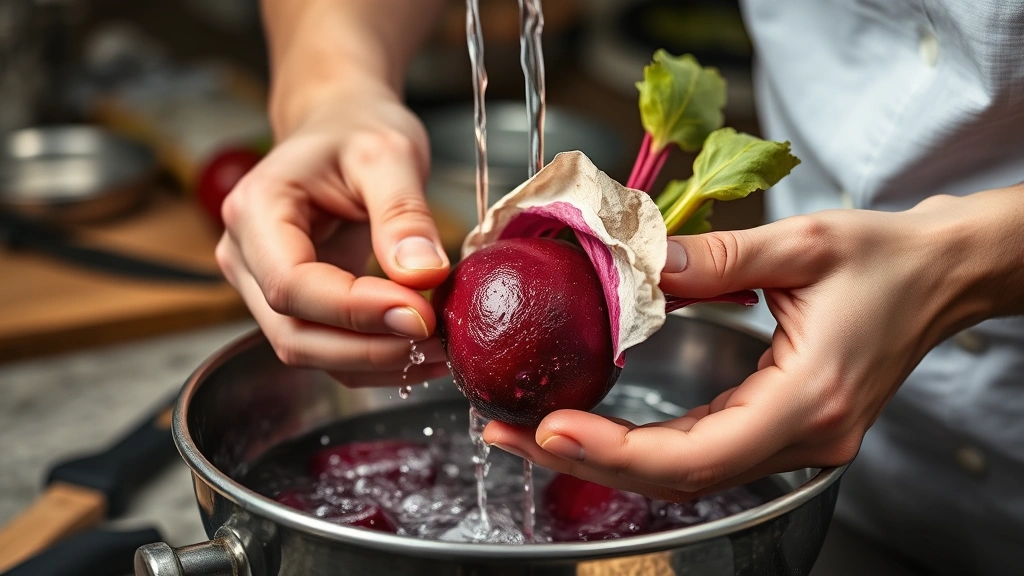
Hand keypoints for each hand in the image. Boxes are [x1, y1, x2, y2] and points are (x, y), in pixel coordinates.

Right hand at [215, 79, 449, 386]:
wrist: (341, 127)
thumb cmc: (356, 130)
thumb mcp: (389, 154)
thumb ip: (403, 214)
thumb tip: (422, 274)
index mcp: (255, 211)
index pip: (292, 285)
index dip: (356, 311)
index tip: (420, 314)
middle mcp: (247, 258)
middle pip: (294, 335)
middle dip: (370, 348)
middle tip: (437, 338)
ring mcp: (265, 288)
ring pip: (312, 352)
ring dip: (377, 362)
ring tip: (440, 347)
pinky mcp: (298, 307)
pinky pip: (331, 350)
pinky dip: (377, 360)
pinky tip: (422, 348)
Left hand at [484, 193, 1009, 501]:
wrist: (938, 278)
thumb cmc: (886, 260)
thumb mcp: (806, 243)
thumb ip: (719, 257)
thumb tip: (639, 266)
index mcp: (810, 400)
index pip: (698, 455)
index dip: (617, 450)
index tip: (550, 426)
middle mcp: (802, 439)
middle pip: (678, 477)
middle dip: (587, 460)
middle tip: (510, 434)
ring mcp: (793, 443)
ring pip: (683, 474)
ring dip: (603, 457)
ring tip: (531, 432)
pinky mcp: (780, 431)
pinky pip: (700, 453)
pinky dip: (638, 447)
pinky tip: (592, 427)